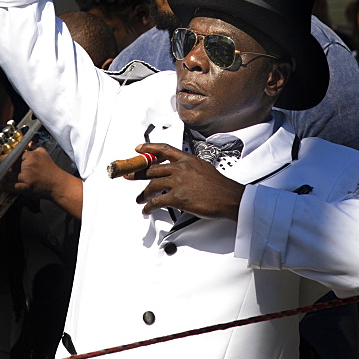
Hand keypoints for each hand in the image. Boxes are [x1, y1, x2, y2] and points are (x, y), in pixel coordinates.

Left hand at [3, 146, 77, 202]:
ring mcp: (26, 177)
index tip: (2, 160)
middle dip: (3, 167)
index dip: (5, 158)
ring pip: (8, 175)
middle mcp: (27, 166)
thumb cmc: (51, 169)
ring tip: (0, 176)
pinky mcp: (25, 188)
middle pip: (9, 165)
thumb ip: (35, 147)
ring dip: (3, 176)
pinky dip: (4, 186)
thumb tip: (29, 143)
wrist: (58, 184)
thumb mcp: (44, 154)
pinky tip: (2, 185)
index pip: (13, 155)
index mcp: (31, 156)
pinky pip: (10, 186)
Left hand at [129, 143, 244, 220]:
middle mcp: (181, 168)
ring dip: (143, 193)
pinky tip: (146, 209)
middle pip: (153, 169)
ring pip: (152, 185)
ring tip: (139, 199)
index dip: (149, 148)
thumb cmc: (220, 186)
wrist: (229, 197)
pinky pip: (157, 201)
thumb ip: (189, 168)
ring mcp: (178, 182)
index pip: (164, 149)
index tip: (139, 149)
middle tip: (129, 175)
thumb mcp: (203, 168)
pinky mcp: (178, 197)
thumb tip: (179, 174)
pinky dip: (148, 207)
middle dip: (138, 173)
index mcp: (187, 159)